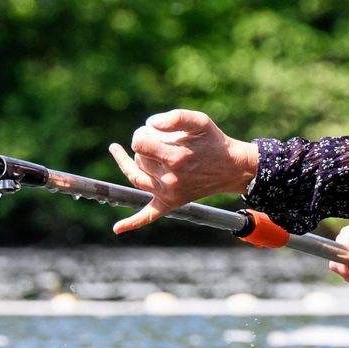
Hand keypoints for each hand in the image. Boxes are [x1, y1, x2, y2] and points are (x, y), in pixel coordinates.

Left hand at [108, 109, 258, 233]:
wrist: (232, 168)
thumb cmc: (214, 142)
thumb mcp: (200, 121)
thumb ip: (175, 117)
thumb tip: (149, 124)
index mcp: (175, 158)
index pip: (139, 145)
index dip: (140, 135)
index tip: (149, 132)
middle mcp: (170, 179)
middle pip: (138, 160)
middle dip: (142, 147)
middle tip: (153, 141)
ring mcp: (168, 194)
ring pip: (137, 178)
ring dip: (131, 164)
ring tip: (121, 152)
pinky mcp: (170, 203)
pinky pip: (148, 216)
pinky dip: (132, 223)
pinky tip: (117, 229)